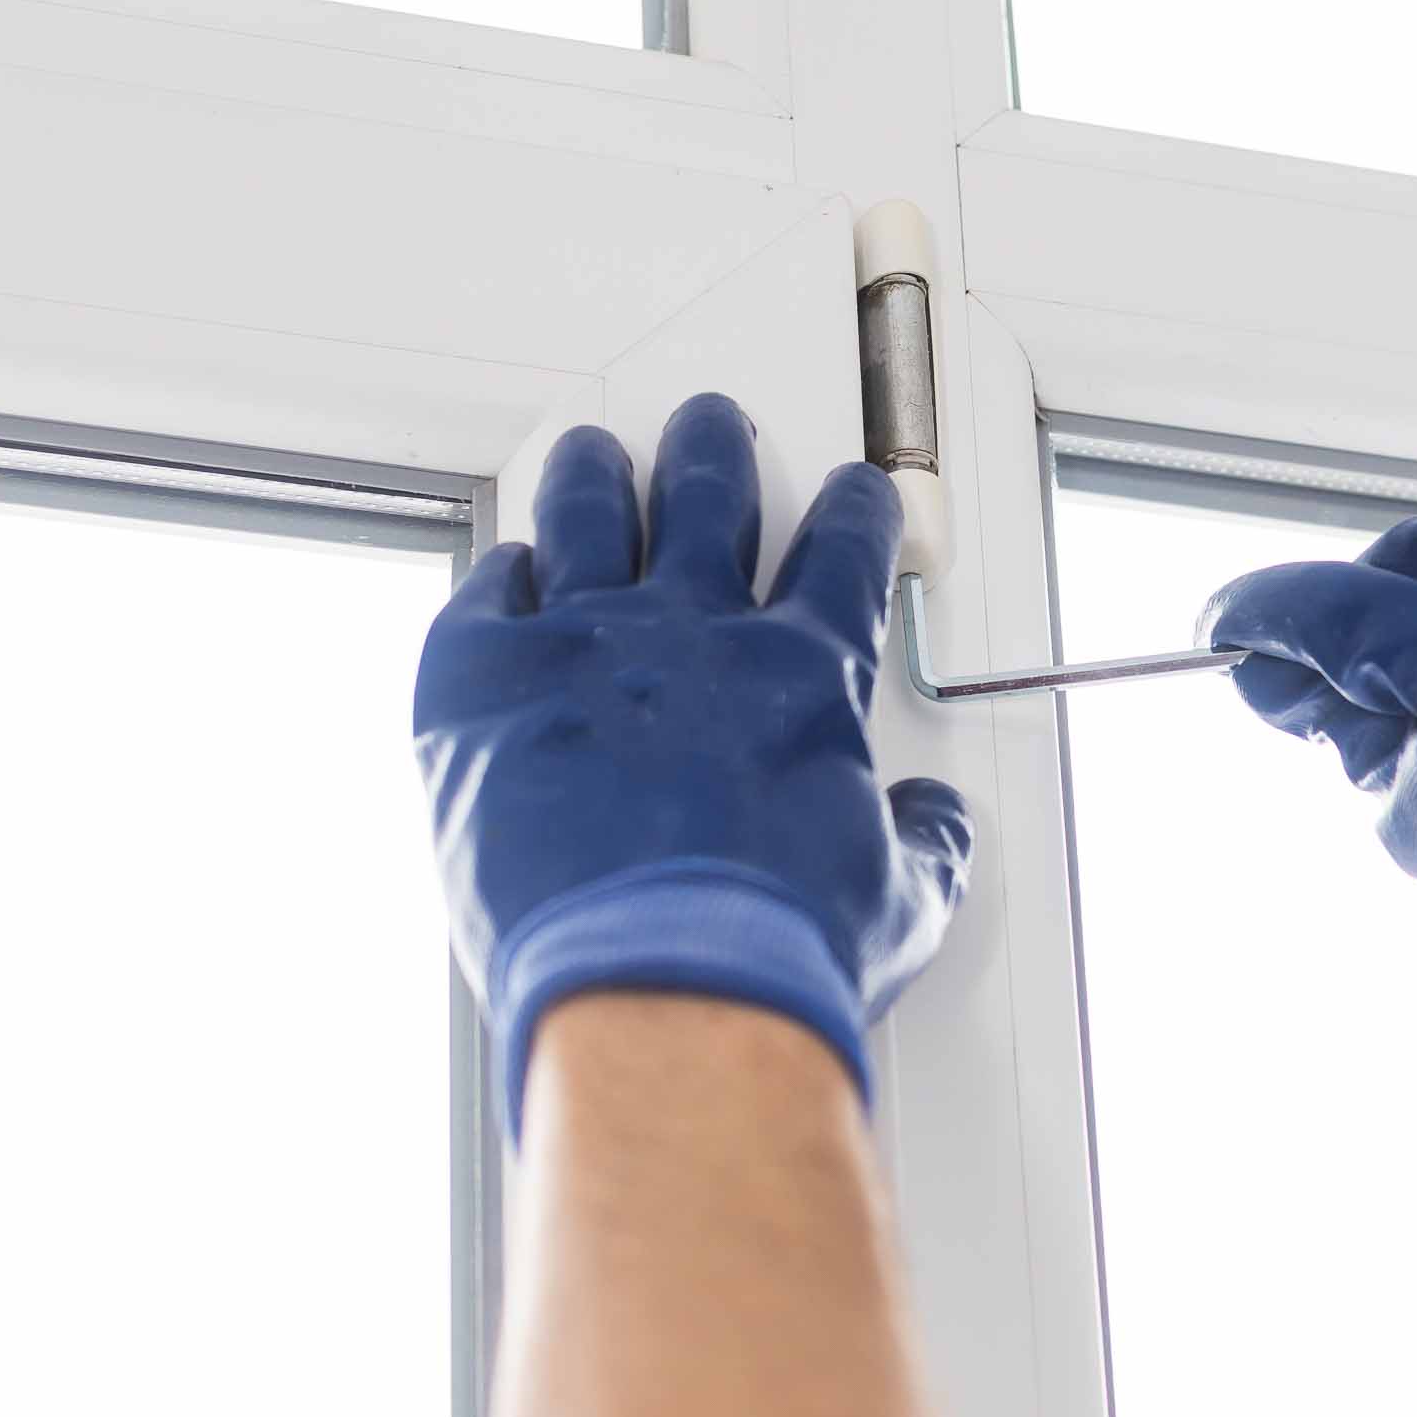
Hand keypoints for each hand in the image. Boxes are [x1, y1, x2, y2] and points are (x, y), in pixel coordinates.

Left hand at [414, 393, 974, 1132]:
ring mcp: (582, 646)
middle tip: (709, 427)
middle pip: (705, 499)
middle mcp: (693, 634)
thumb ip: (921, 846)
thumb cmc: (771, 953)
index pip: (841, 553)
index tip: (849, 495)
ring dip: (595, 477)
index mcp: (802, 672)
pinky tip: (501, 572)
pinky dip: (497, 578)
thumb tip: (934, 829)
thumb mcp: (898, 902)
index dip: (851, 512)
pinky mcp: (482, 685)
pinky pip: (484, 597)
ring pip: (588, 517)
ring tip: (592, 455)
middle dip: (713, 452)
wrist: (662, 990)